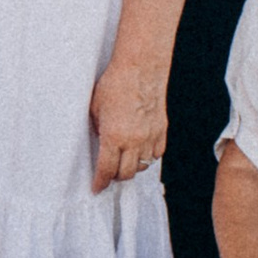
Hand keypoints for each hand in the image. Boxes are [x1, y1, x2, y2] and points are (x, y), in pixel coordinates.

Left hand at [89, 56, 167, 192]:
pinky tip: (140, 151)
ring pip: (143, 166)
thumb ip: (99, 129)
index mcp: (113, 137)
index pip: (106, 169)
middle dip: (116, 177)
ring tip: (124, 162)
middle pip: (126, 173)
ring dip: (133, 168)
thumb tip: (101, 140)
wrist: (141, 69)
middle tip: (109, 174)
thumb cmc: (115, 84)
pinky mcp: (162, 130)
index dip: (100, 182)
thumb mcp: (95, 108)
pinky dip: (148, 157)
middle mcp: (133, 141)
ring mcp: (150, 136)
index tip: (97, 188)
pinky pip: (156, 154)